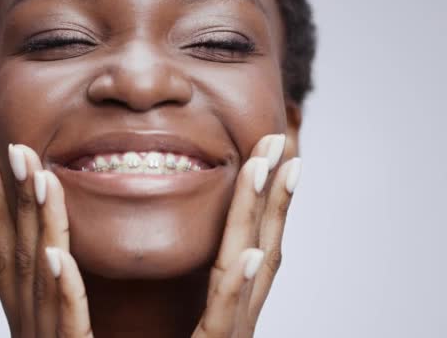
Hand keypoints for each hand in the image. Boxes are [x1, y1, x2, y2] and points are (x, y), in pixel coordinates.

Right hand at [0, 144, 93, 337]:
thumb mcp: (49, 323)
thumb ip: (50, 290)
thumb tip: (53, 250)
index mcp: (19, 309)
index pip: (3, 251)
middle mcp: (25, 319)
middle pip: (19, 250)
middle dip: (17, 198)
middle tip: (18, 150)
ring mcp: (45, 335)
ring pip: (41, 272)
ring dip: (39, 223)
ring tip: (42, 179)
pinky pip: (67, 315)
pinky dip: (62, 284)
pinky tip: (60, 255)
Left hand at [192, 134, 301, 337]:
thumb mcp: (190, 322)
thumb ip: (196, 293)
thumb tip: (183, 256)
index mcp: (235, 301)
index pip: (254, 240)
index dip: (267, 198)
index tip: (270, 154)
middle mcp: (243, 311)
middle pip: (262, 241)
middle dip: (272, 189)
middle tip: (276, 140)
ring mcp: (233, 330)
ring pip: (251, 265)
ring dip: (261, 215)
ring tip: (263, 168)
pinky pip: (226, 313)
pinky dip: (240, 283)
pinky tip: (250, 254)